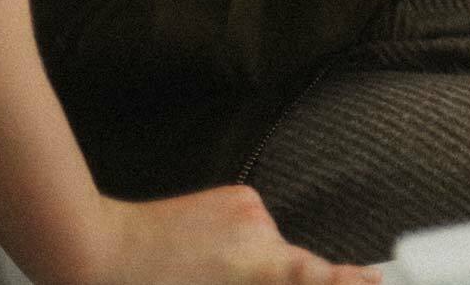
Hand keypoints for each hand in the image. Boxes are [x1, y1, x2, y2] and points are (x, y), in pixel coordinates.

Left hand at [84, 186, 373, 284]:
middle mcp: (262, 236)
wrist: (92, 250)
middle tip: (251, 281)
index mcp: (258, 270)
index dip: (352, 280)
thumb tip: (298, 275)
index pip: (323, 277)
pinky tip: (205, 255)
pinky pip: (255, 227)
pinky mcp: (238, 195)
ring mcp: (251, 211)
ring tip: (206, 277)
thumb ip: (268, 283)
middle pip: (295, 265)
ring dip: (256, 265)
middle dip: (283, 280)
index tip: (378, 278)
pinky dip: (242, 243)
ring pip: (273, 249)